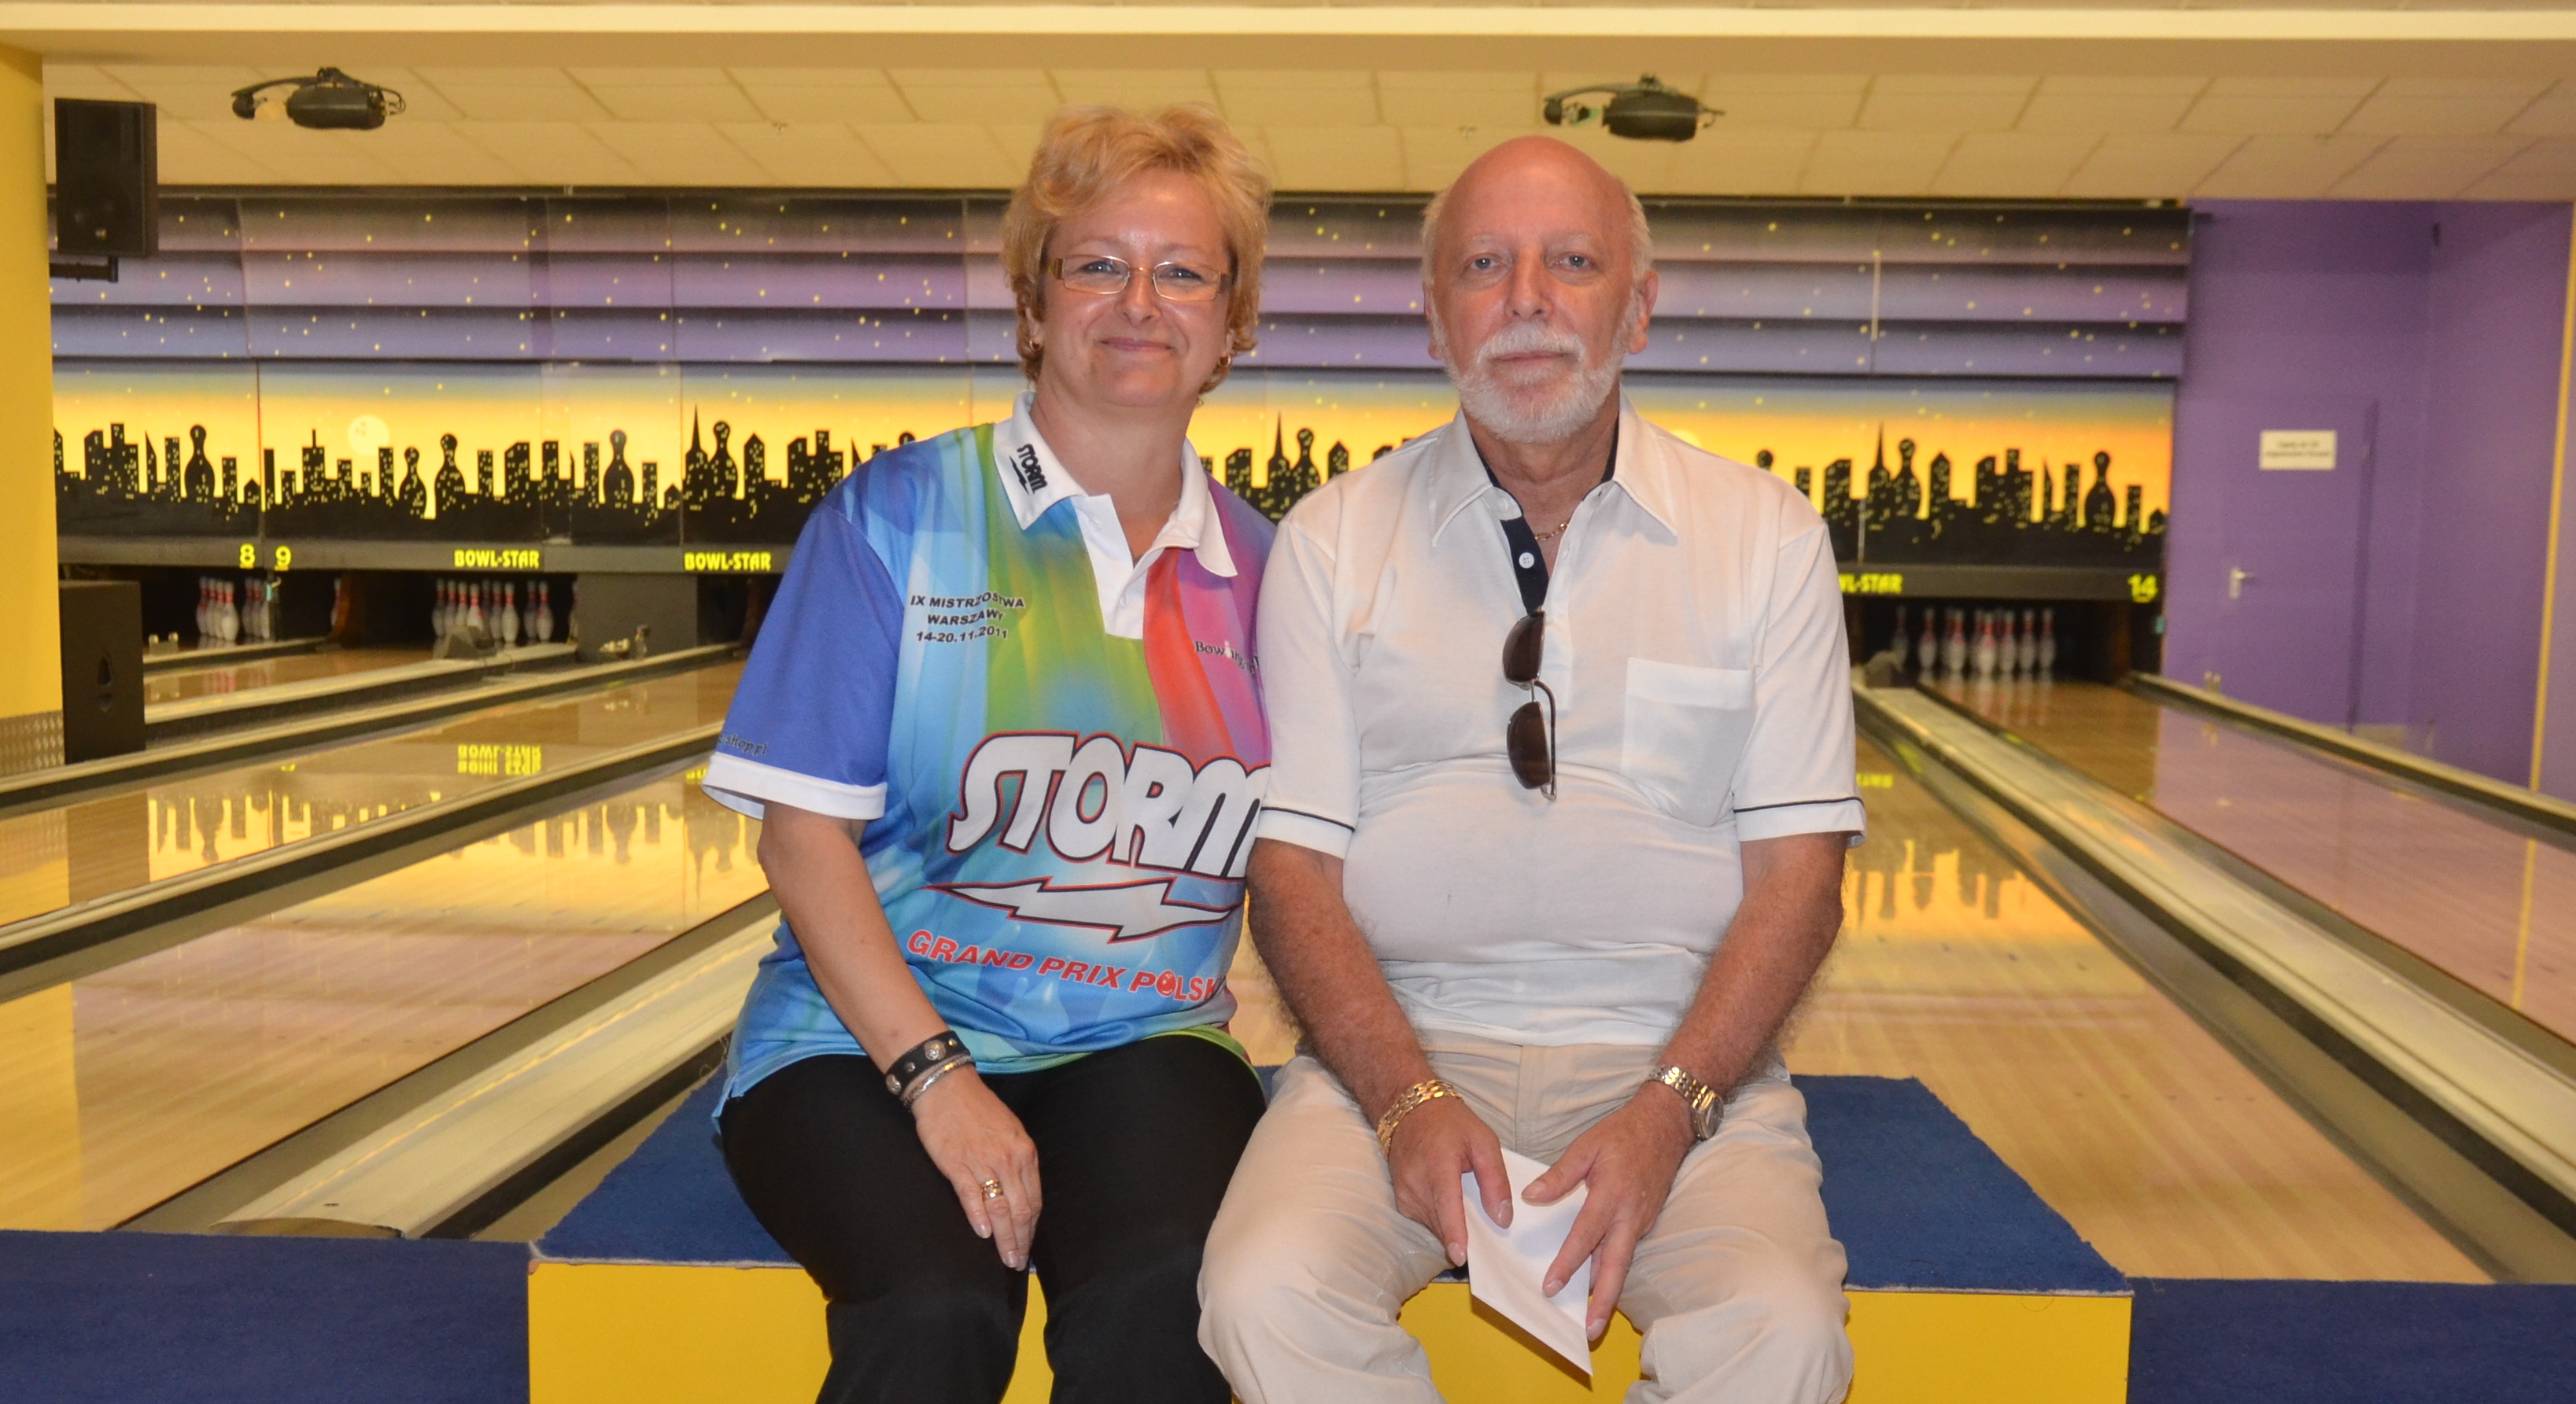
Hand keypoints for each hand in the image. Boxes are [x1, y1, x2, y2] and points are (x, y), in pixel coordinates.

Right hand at [909, 1068, 1041, 1268]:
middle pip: (1021, 1210)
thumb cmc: (979, 1109)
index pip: (1033, 1200)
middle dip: (1021, 1241)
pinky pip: (972, 1196)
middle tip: (1018, 1263)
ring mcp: (983, 1163)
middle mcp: (1009, 1160)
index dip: (1031, 1228)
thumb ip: (1018, 1162)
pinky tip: (983, 1233)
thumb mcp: (1011, 1132)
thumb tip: (1020, 1194)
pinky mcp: (957, 1164)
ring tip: (1005, 1258)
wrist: (948, 1088)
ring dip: (1004, 1238)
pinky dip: (978, 1217)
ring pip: (1000, 1208)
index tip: (1028, 1247)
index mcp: (1024, 1153)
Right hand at [1386, 1094, 1511, 1266]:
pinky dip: (1441, 1218)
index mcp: (1438, 1163)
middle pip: (1442, 1221)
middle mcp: (1415, 1180)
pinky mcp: (1401, 1200)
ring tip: (1466, 1206)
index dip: (1454, 1232)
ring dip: (1452, 1225)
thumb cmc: (1451, 1123)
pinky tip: (1450, 1202)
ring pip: (1434, 1225)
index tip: (1460, 1256)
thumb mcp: (1484, 1141)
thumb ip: (1495, 1180)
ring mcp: (1404, 1192)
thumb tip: (1503, 1218)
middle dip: (1464, 1233)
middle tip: (1485, 1232)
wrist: (1411, 1110)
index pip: (1446, 1204)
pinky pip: (1425, 1220)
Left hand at [1523, 1089, 1694, 1338]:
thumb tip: (1531, 1197)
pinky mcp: (1645, 1223)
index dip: (1568, 1263)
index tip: (1550, 1286)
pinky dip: (1613, 1272)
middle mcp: (1630, 1215)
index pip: (1586, 1236)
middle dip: (1602, 1300)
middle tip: (1588, 1329)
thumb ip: (1560, 1174)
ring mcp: (1641, 1222)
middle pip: (1615, 1266)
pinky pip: (1626, 1253)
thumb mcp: (1587, 1145)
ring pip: (1622, 1264)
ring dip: (1609, 1293)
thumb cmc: (1623, 1134)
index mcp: (1612, 1195)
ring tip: (1593, 1321)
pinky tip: (1598, 1286)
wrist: (1667, 1126)